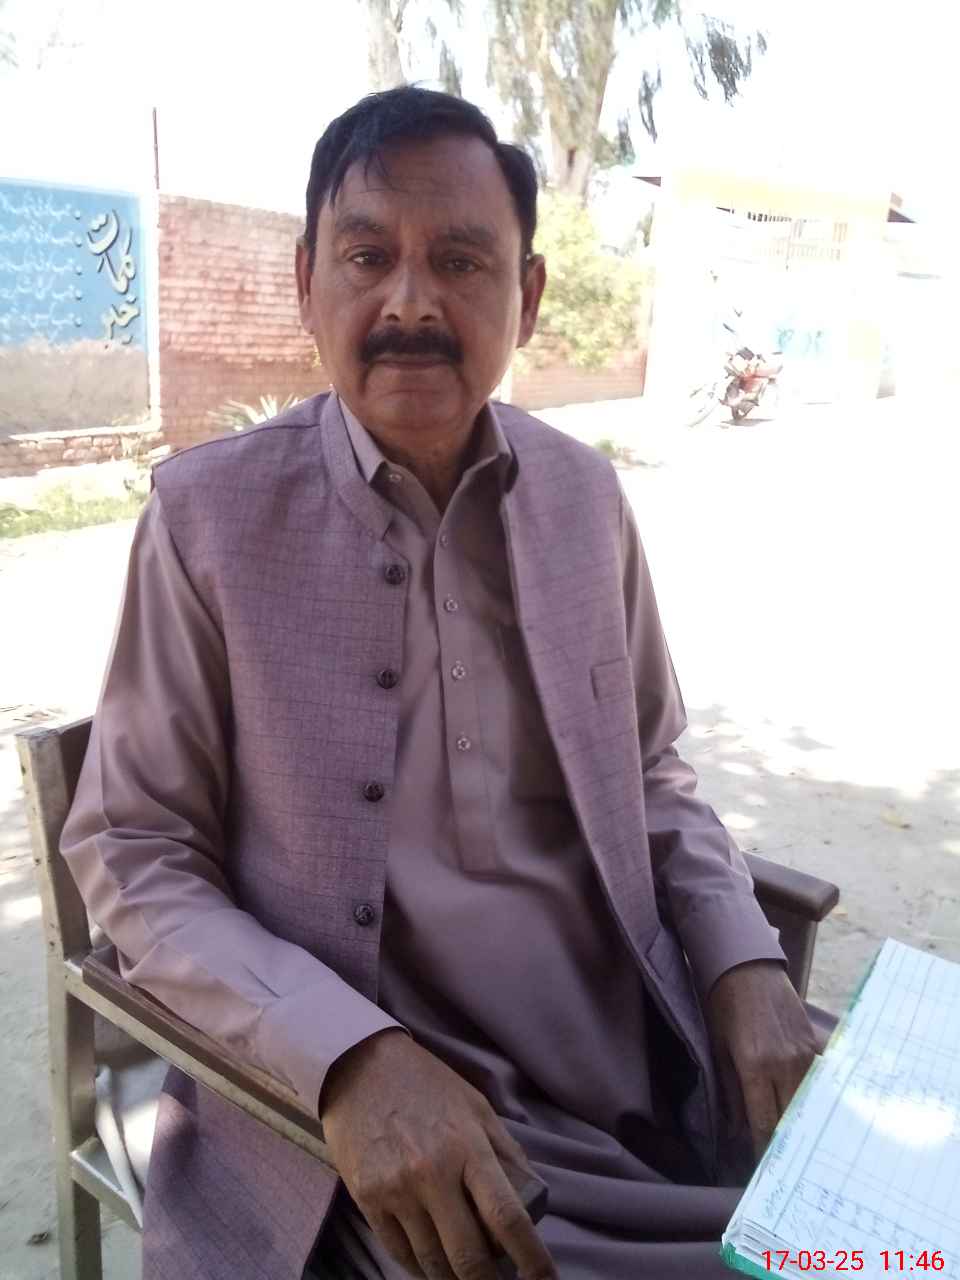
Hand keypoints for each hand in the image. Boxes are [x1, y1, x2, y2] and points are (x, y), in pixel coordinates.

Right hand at [320, 1029, 555, 1279]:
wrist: (360, 1068)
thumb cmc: (427, 1086)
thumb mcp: (476, 1107)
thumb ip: (505, 1153)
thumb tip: (532, 1198)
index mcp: (467, 1147)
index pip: (507, 1217)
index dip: (531, 1258)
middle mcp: (431, 1174)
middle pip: (469, 1256)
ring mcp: (396, 1190)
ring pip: (433, 1263)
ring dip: (456, 1279)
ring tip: (469, 1274)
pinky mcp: (367, 1200)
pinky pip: (400, 1254)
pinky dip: (422, 1269)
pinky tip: (435, 1266)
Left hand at [705, 960, 818, 1158]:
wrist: (747, 965)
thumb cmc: (724, 1005)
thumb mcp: (718, 1048)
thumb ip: (730, 1093)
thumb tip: (736, 1132)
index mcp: (755, 1067)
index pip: (765, 1124)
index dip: (764, 1150)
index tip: (763, 1170)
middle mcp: (784, 1064)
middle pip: (791, 1119)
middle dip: (785, 1144)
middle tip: (781, 1164)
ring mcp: (804, 1054)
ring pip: (808, 1103)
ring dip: (801, 1124)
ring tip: (798, 1145)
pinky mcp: (814, 1044)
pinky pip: (819, 1082)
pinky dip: (814, 1099)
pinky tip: (813, 1113)